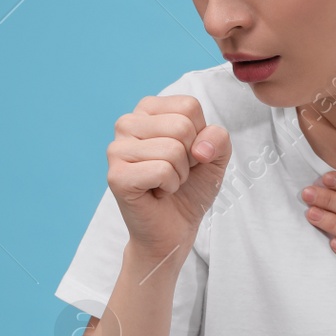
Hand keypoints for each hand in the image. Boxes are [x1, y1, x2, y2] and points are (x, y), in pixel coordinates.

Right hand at [106, 94, 231, 256]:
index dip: (199, 136)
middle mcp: (126, 123)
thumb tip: (200, 148)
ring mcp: (116, 149)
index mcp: (147, 109)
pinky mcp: (116, 176)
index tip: (186, 156)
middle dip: (190, 157)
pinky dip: (170, 186)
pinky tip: (157, 193)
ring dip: (180, 174)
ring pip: (173, 149)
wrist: (174, 228)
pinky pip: (162, 170)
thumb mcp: (215, 155)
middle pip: (182, 126)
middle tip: (175, 173)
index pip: (189, 106)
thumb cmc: (190, 188)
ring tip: (166, 183)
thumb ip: (218, 137)